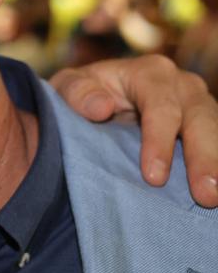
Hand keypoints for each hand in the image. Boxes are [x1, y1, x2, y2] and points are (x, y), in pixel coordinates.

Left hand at [51, 54, 217, 207]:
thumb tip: (101, 107)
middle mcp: (183, 85)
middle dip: (203, 158)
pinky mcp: (208, 126)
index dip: (159, 141)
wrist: (99, 98)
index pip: (161, 107)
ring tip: (215, 199)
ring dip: (217, 166)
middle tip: (206, 196)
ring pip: (217, 132)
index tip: (153, 177)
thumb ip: (77, 93)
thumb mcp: (69, 87)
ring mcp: (201, 105)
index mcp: (150, 73)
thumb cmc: (83, 94)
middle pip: (200, 119)